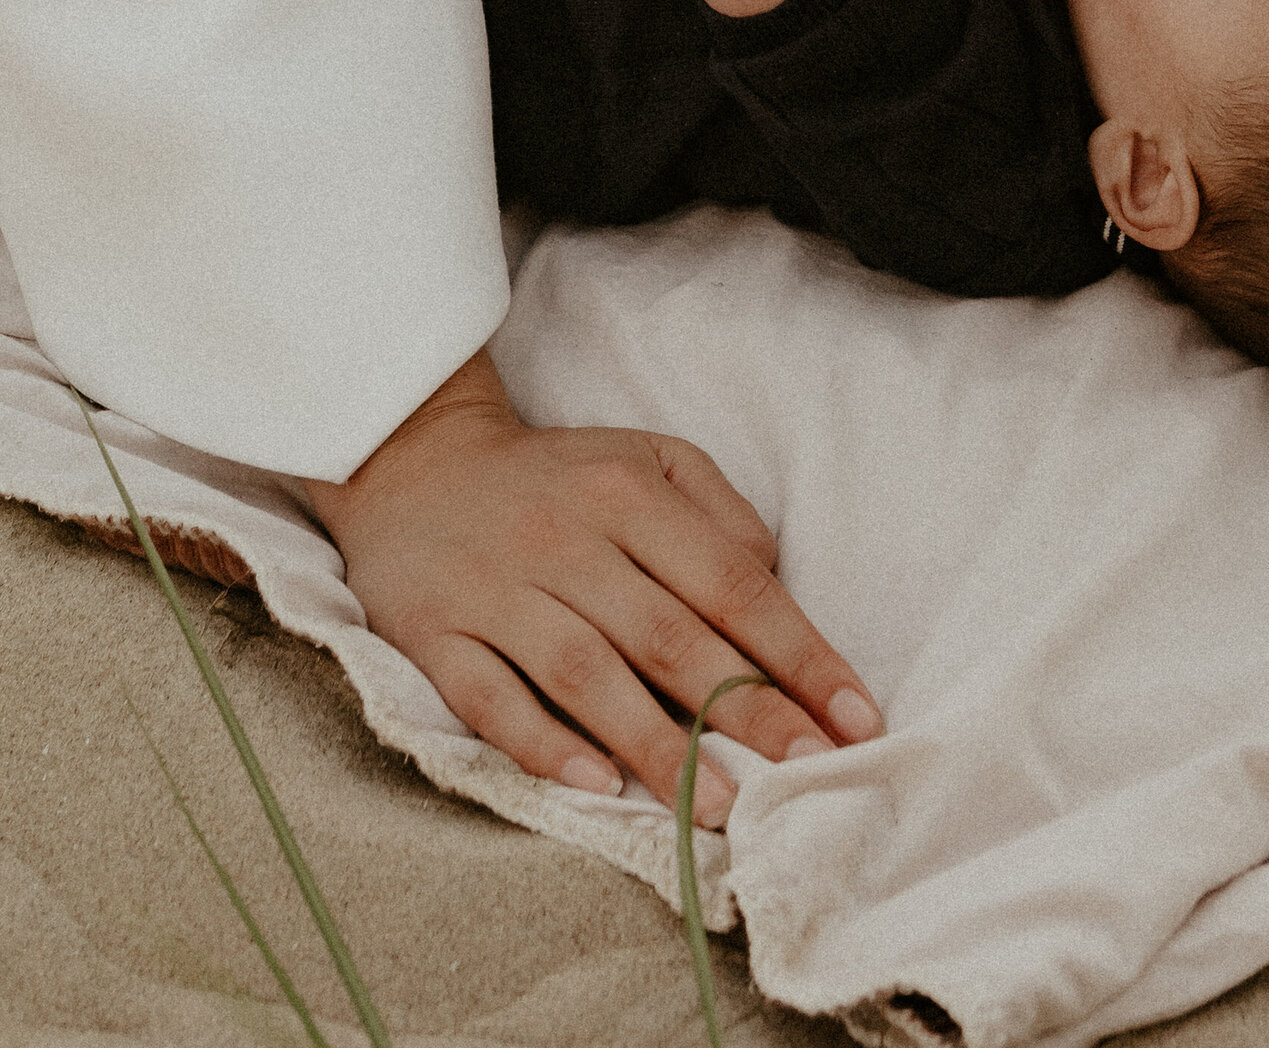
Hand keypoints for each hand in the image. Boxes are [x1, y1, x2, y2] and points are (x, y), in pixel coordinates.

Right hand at [303, 351, 881, 820]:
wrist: (412, 461)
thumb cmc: (558, 477)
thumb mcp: (648, 460)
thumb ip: (720, 517)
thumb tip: (775, 590)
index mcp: (628, 495)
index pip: (732, 584)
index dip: (799, 654)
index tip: (856, 718)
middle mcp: (565, 540)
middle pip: (669, 636)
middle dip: (748, 712)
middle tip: (809, 775)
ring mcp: (495, 590)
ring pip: (586, 675)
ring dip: (656, 746)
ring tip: (720, 808)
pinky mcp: (433, 634)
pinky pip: (489, 697)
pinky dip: (541, 745)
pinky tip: (594, 788)